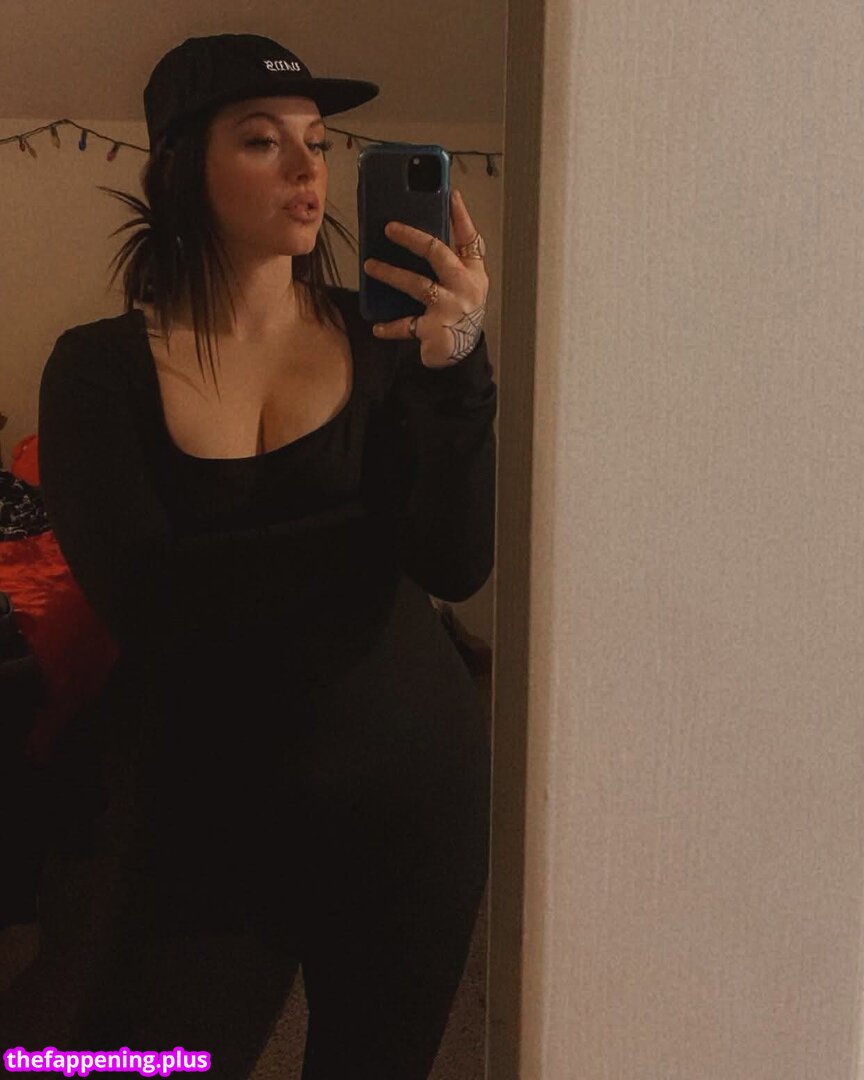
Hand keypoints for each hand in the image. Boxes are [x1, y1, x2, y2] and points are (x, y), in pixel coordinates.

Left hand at [363, 188, 488, 367]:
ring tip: (369, 265)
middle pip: (438, 253)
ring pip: (417, 284)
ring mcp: (451, 308)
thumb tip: (413, 235)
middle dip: (412, 237)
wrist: (462, 355)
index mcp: (473, 272)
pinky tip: (377, 326)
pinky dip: (390, 326)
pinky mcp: (435, 330)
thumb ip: (446, 262)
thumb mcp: (460, 285)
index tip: (450, 194)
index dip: (460, 216)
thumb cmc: (457, 314)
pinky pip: (407, 325)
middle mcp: (465, 287)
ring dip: (391, 273)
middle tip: (389, 228)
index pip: (469, 238)